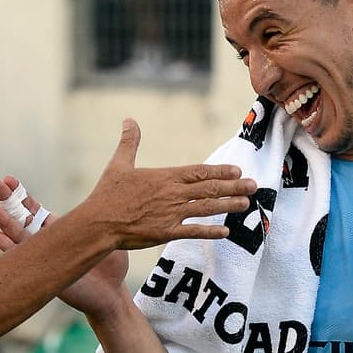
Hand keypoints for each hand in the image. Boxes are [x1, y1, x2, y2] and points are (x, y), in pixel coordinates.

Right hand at [0, 175, 130, 317]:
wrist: (113, 294)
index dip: (22, 196)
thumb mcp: (109, 233)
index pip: (35, 210)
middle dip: (8, 201)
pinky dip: (10, 249)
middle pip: (22, 218)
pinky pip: (25, 260)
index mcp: (59, 229)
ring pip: (19, 237)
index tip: (10, 179)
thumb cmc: (112, 264)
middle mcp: (47, 242)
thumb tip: (108, 192)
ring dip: (5, 223)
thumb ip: (101, 216)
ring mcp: (44, 258)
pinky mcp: (46, 275)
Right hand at [78, 118, 254, 251]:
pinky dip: (211, 232)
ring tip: (247, 205)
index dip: (220, 171)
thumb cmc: (107, 194)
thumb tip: (128, 120)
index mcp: (165, 177)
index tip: (237, 170)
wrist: (98, 222)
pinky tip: (226, 232)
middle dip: (234, 187)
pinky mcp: (166, 232)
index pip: (198, 171)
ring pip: (207, 207)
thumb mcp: (118, 164)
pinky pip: (194, 231)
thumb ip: (129, 142)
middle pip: (209, 188)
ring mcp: (171, 214)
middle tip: (254, 186)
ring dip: (229, 205)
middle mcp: (173, 194)